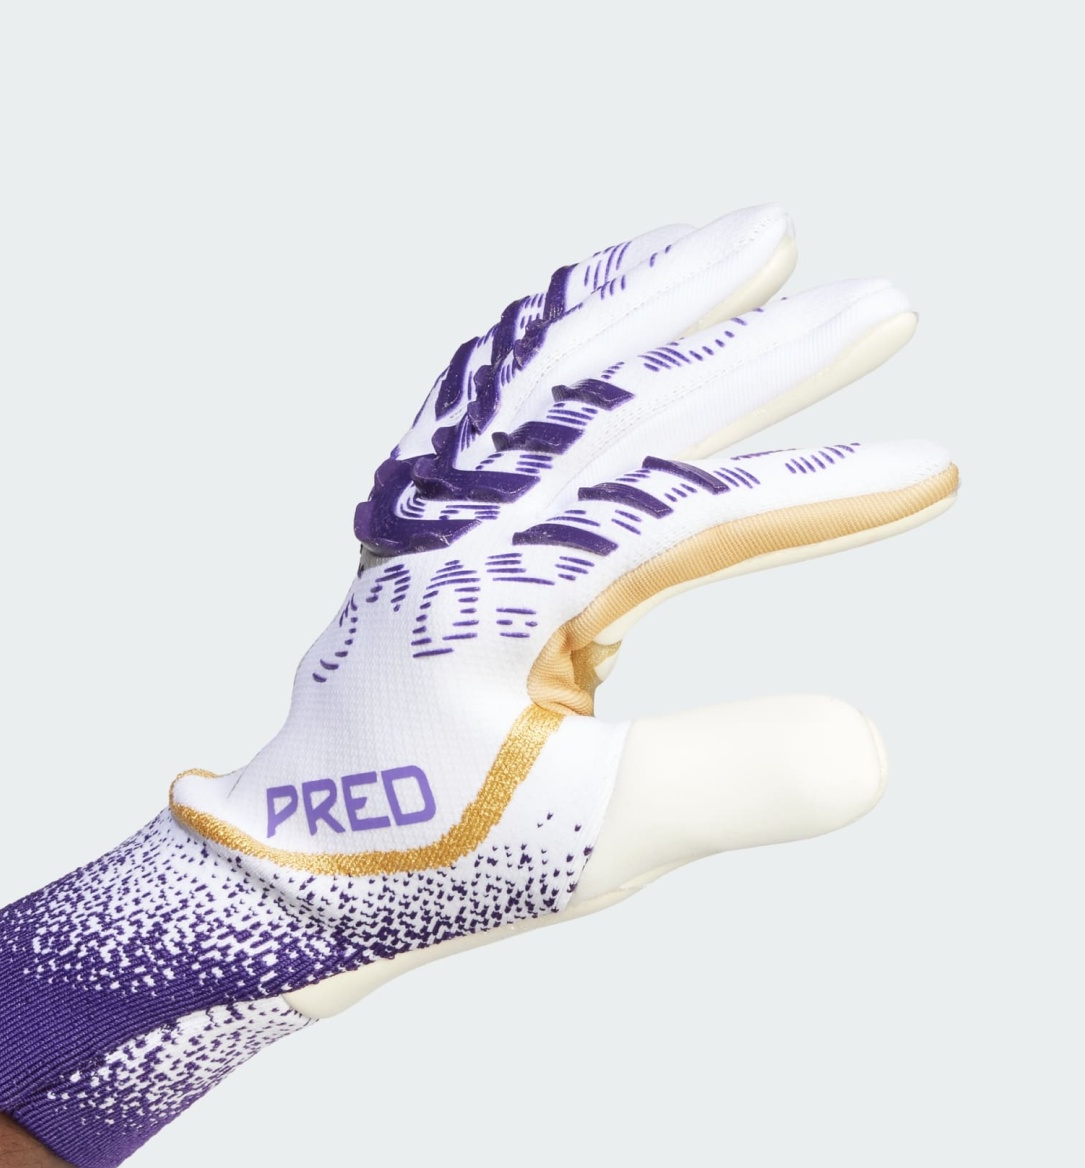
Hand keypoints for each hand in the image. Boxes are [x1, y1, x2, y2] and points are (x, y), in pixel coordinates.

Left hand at [170, 202, 954, 1012]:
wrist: (306, 862)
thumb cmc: (437, 861)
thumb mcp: (589, 841)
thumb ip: (724, 786)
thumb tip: (873, 748)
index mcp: (490, 595)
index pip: (675, 512)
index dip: (808, 491)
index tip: (927, 473)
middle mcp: (452, 529)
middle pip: (620, 406)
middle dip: (764, 354)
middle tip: (886, 304)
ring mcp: (430, 516)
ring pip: (545, 368)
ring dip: (658, 297)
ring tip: (756, 238)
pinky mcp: (427, 524)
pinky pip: (490, 392)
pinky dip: (563, 331)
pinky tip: (613, 309)